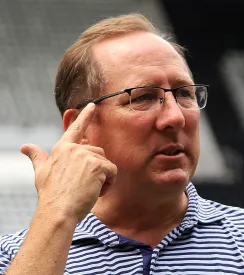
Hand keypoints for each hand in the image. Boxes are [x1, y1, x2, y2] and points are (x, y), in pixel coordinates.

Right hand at [20, 103, 116, 222]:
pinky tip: (96, 192)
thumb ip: (37, 157)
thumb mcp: (41, 172)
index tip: (93, 105)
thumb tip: (25, 146)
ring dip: (103, 178)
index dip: (85, 116)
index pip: (76, 129)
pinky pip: (113, 172)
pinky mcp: (98, 166)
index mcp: (62, 148)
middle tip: (83, 186)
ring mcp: (87, 156)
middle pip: (98, 153)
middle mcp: (75, 148)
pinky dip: (109, 184)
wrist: (58, 211)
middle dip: (96, 170)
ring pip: (107, 163)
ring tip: (88, 189)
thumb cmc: (50, 194)